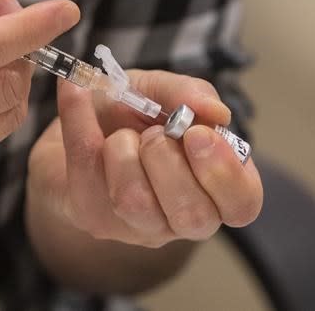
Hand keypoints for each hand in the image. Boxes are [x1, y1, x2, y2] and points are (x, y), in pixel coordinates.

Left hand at [28, 71, 262, 246]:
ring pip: (135, 201)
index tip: (198, 134)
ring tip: (120, 134)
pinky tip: (74, 90)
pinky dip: (78, 119)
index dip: (226, 174)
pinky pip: (85, 170)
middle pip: (192, 215)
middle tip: (153, 132)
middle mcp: (176, 217)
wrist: (73, 122)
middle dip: (169, 160)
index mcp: (209, 187)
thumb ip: (187, 94)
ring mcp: (132, 225)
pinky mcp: (90, 215)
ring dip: (123, 150)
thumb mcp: (159, 90)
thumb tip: (215, 112)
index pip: (241, 204)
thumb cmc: (126, 114)